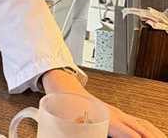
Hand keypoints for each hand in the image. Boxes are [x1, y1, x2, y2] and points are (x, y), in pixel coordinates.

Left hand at [42, 69, 165, 136]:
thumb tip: (81, 124)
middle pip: (140, 127)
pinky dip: (151, 129)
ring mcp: (120, 113)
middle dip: (152, 137)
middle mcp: (115, 114)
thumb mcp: (68, 120)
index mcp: (103, 116)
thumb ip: (78, 127)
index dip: (133, 137)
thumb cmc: (67, 107)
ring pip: (143, 124)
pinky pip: (140, 122)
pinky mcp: (121, 115)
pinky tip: (157, 134)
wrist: (67, 92)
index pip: (125, 130)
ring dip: (155, 133)